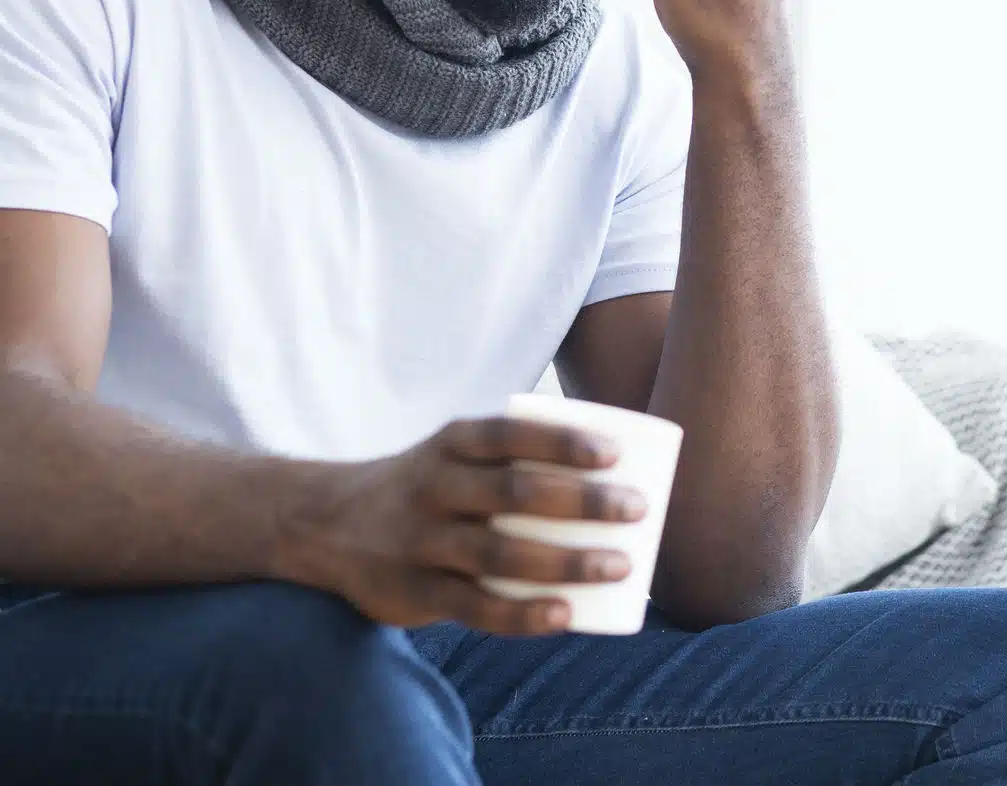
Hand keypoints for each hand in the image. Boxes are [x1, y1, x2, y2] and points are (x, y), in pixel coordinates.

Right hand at [280, 417, 646, 634]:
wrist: (323, 524)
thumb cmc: (426, 485)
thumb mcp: (455, 454)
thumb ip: (516, 458)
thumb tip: (621, 465)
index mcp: (451, 445)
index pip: (511, 436)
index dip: (563, 443)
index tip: (616, 454)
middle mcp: (434, 489)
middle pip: (514, 493)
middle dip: (582, 502)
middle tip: (637, 508)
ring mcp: (421, 543)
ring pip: (499, 554)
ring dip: (565, 563)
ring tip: (621, 565)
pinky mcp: (413, 592)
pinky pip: (472, 607)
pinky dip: (521, 614)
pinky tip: (565, 616)